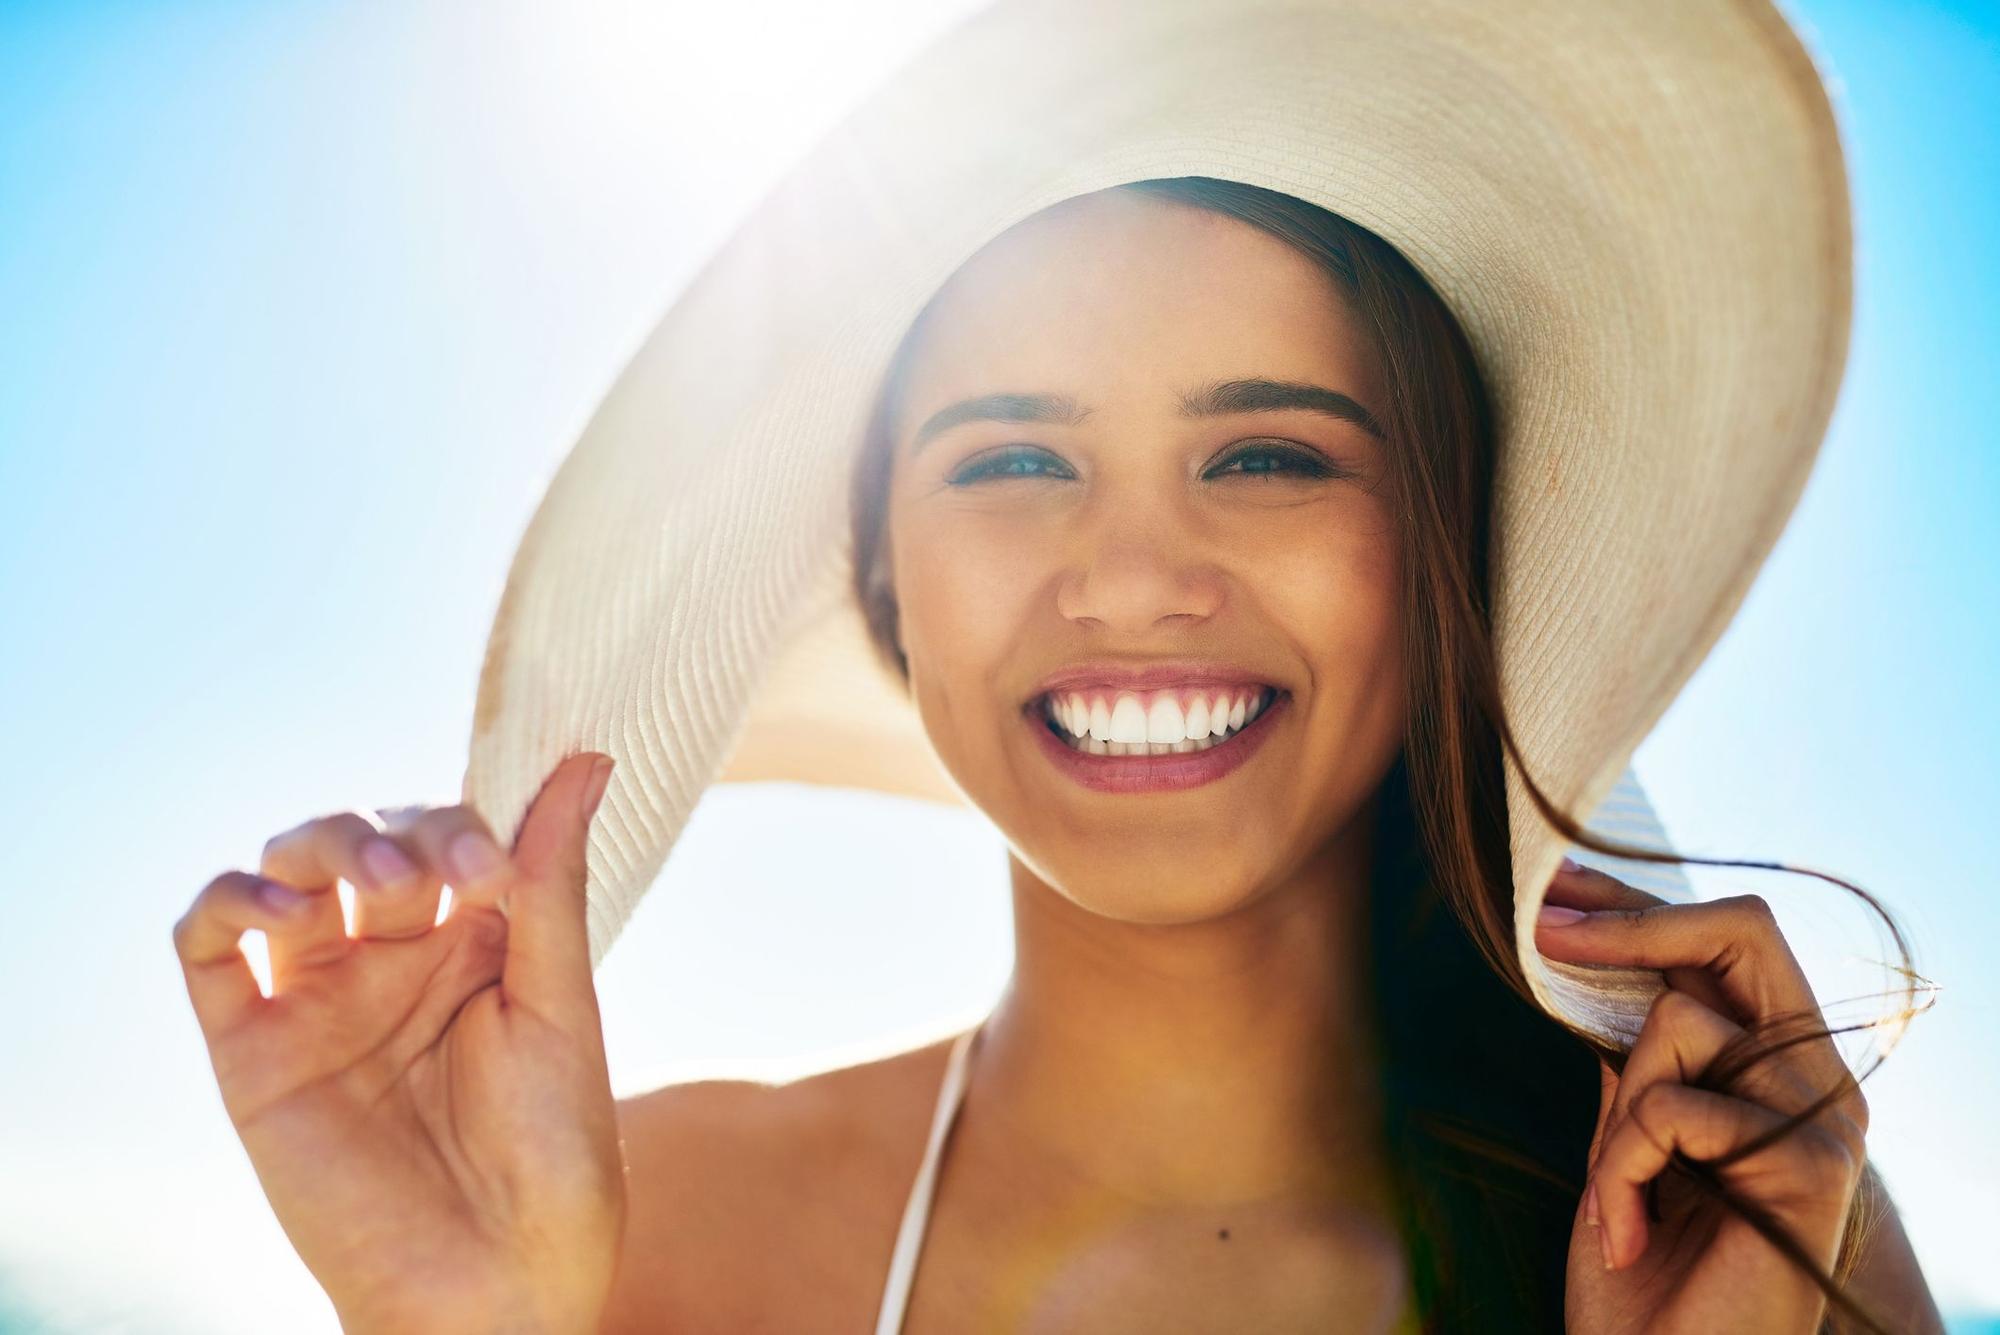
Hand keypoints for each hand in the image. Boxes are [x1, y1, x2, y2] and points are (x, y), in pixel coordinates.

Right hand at [172, 752, 623, 1333]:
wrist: (499, 1280)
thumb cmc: (552, 1152)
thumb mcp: (559, 1002)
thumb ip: (549, 881)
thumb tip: (587, 759)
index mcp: (473, 941)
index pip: (444, 833)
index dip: (462, 827)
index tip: (495, 870)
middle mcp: (391, 959)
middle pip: (363, 840)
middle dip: (399, 836)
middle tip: (440, 877)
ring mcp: (319, 999)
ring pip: (285, 871)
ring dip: (322, 848)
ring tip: (378, 888)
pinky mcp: (254, 1050)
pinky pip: (207, 950)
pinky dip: (227, 904)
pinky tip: (279, 912)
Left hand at [1535, 860, 1868, 1333]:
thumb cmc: (1641, 1273)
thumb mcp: (1625, 1145)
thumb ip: (1633, 1062)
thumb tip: (1590, 958)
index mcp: (1776, 1067)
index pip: (1724, 944)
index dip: (1639, 904)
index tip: (1555, 886)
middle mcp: (1814, 1080)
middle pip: (1742, 931)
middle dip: (1636, 921)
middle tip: (1544, 932)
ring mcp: (1820, 1118)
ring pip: (1676, 1022)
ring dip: (1613, 1116)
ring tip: (1615, 1203)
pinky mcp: (1807, 1164)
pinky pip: (1668, 1106)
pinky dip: (1620, 1169)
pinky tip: (1629, 1236)